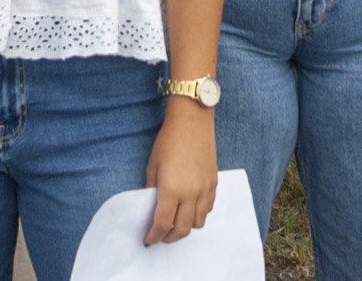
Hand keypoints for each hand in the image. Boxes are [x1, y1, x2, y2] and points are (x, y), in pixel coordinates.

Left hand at [143, 106, 218, 242]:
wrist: (192, 121)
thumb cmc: (168, 141)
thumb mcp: (153, 167)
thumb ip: (153, 191)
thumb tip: (153, 208)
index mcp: (171, 190)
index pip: (162, 225)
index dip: (153, 237)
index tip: (147, 240)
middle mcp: (190, 194)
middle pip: (182, 230)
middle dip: (168, 238)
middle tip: (160, 236)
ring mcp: (205, 189)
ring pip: (198, 223)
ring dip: (185, 228)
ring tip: (175, 223)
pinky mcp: (214, 183)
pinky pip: (208, 209)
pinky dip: (198, 215)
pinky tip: (189, 209)